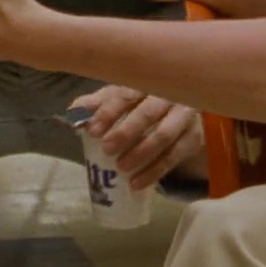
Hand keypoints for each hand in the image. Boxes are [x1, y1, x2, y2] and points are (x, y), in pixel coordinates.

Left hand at [73, 86, 203, 190]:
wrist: (180, 113)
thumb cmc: (141, 103)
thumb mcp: (119, 98)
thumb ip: (97, 104)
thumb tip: (72, 112)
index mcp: (145, 83)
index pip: (126, 94)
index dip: (108, 112)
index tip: (92, 130)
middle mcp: (168, 95)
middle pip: (147, 113)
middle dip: (126, 132)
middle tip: (107, 149)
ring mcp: (184, 116)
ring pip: (164, 135)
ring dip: (142, 153)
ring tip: (122, 168)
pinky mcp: (193, 137)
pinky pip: (174, 156)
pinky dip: (155, 171)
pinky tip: (137, 183)